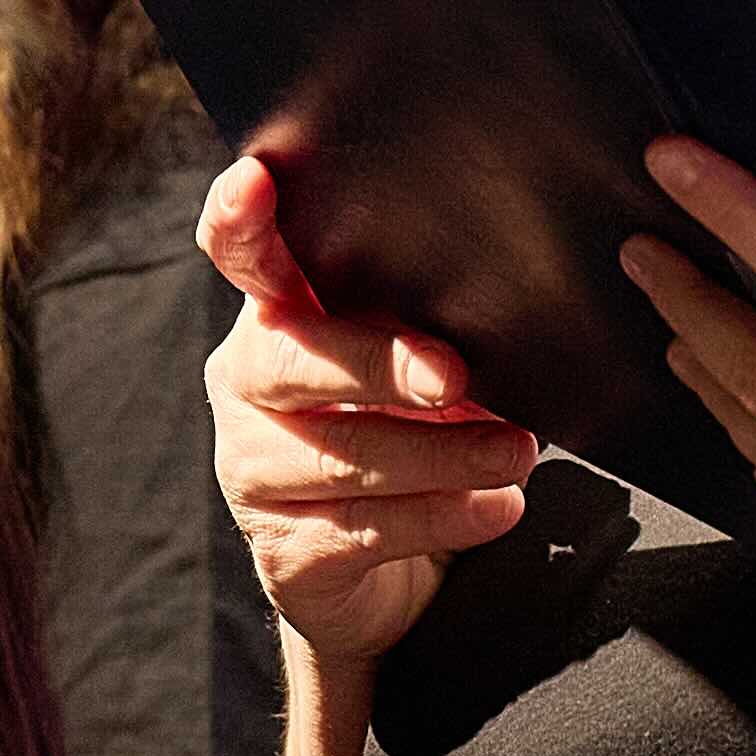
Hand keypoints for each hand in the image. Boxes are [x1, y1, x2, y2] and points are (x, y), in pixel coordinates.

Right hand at [200, 149, 540, 666]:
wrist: (379, 575)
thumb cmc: (406, 435)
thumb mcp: (414, 369)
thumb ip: (429, 329)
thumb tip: (515, 305)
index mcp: (277, 318)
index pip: (240, 258)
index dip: (238, 220)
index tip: (257, 180)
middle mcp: (246, 388)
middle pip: (292, 361)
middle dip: (379, 366)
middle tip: (456, 377)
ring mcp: (252, 473)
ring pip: (340, 458)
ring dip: (441, 455)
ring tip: (517, 454)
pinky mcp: (285, 553)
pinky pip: (363, 531)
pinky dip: (442, 517)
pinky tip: (496, 508)